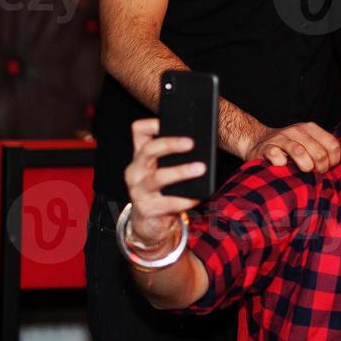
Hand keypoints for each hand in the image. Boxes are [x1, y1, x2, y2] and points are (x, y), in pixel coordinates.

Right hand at [124, 118, 204, 248]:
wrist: (151, 221)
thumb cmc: (165, 189)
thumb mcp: (166, 168)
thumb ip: (178, 155)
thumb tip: (205, 139)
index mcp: (141, 156)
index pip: (138, 131)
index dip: (151, 123)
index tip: (168, 119)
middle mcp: (136, 170)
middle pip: (148, 151)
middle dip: (170, 144)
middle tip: (191, 143)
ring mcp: (138, 190)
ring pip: (158, 177)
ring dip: (181, 172)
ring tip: (200, 168)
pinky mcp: (146, 208)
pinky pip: (167, 203)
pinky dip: (184, 200)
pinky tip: (197, 197)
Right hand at [245, 122, 340, 172]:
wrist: (257, 141)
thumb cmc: (288, 148)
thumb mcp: (307, 143)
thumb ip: (321, 150)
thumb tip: (337, 168)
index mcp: (310, 128)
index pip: (332, 144)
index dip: (333, 161)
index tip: (327, 168)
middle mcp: (297, 130)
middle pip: (319, 152)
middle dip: (320, 168)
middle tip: (315, 174)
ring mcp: (281, 138)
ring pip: (299, 152)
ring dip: (305, 166)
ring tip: (303, 171)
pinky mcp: (266, 148)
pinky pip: (277, 157)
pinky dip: (282, 165)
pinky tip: (283, 167)